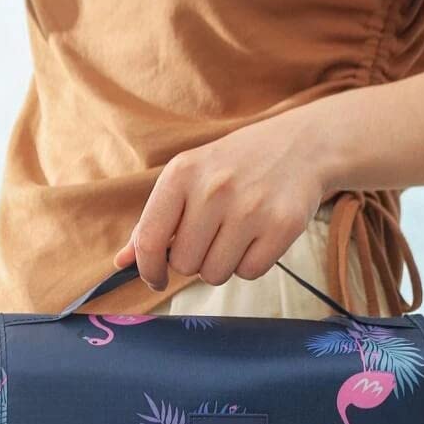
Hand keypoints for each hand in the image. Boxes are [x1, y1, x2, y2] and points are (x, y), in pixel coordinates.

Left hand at [113, 110, 326, 290]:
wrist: (302, 145)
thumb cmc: (235, 167)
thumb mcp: (188, 178)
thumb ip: (153, 220)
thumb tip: (122, 262)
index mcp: (182, 173)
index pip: (149, 241)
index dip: (149, 269)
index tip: (156, 277)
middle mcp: (214, 189)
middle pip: (184, 264)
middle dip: (194, 260)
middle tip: (211, 237)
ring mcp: (251, 208)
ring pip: (215, 274)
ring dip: (222, 265)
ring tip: (234, 235)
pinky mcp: (282, 226)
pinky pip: (249, 273)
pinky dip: (250, 264)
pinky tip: (257, 238)